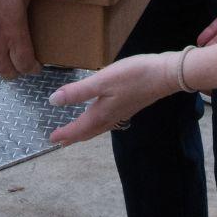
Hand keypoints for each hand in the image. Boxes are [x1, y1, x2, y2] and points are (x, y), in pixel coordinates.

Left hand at [47, 52, 175, 145]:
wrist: (165, 75)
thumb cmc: (133, 75)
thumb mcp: (103, 80)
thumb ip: (79, 91)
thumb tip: (53, 101)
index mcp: (101, 113)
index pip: (79, 128)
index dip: (64, 133)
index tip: (51, 139)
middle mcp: (110, 117)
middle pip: (88, 131)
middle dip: (74, 136)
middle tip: (60, 141)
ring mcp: (121, 112)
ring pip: (98, 127)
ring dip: (85, 131)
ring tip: (76, 131)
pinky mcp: (129, 105)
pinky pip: (107, 120)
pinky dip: (97, 122)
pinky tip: (100, 114)